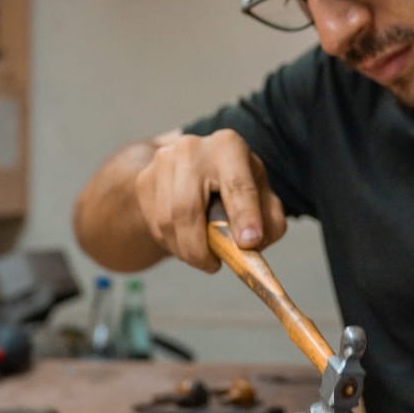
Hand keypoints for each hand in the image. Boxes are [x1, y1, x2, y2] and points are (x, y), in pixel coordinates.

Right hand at [133, 130, 286, 271]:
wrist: (196, 168)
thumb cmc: (236, 186)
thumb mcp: (263, 197)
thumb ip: (269, 221)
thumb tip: (253, 242)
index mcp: (229, 147)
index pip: (237, 185)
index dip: (244, 216)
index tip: (250, 243)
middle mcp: (192, 148)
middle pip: (187, 207)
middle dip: (199, 248)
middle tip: (214, 266)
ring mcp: (163, 162)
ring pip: (167, 221)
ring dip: (185, 250)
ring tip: (203, 258)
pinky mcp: (144, 180)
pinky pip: (155, 224)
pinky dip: (172, 243)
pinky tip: (186, 242)